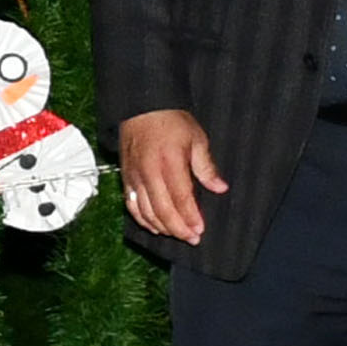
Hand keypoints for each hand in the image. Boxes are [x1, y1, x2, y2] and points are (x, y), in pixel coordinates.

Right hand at [118, 108, 226, 245]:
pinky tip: (155, 226)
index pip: (181, 198)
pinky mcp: (126, 178)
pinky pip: (132, 205)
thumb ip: (206, 166)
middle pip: (163, 210)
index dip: (191, 217)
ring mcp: (135, 177)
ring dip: (163, 227)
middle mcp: (149, 172)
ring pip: (146, 212)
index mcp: (169, 162)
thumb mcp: (196, 138)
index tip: (200, 230)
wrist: (142, 106)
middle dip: (179, 229)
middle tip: (192, 239)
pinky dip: (143, 220)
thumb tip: (220, 187)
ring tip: (178, 235)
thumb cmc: (171, 121)